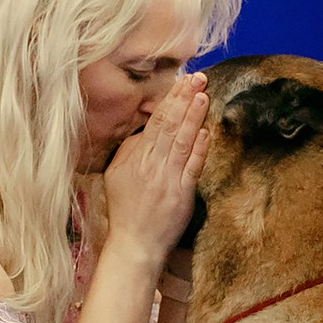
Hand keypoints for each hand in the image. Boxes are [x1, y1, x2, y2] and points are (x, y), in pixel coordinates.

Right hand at [104, 72, 208, 265]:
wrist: (135, 244)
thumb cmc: (125, 210)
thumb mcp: (116, 175)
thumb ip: (130, 150)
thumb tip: (145, 130)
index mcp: (134, 157)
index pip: (155, 121)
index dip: (171, 99)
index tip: (183, 80)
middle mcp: (150, 165)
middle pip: (169, 125)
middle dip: (184, 99)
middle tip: (198, 77)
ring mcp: (167, 179)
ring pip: (181, 142)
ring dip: (193, 117)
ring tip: (203, 95)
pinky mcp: (181, 195)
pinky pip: (192, 167)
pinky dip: (199, 148)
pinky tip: (206, 131)